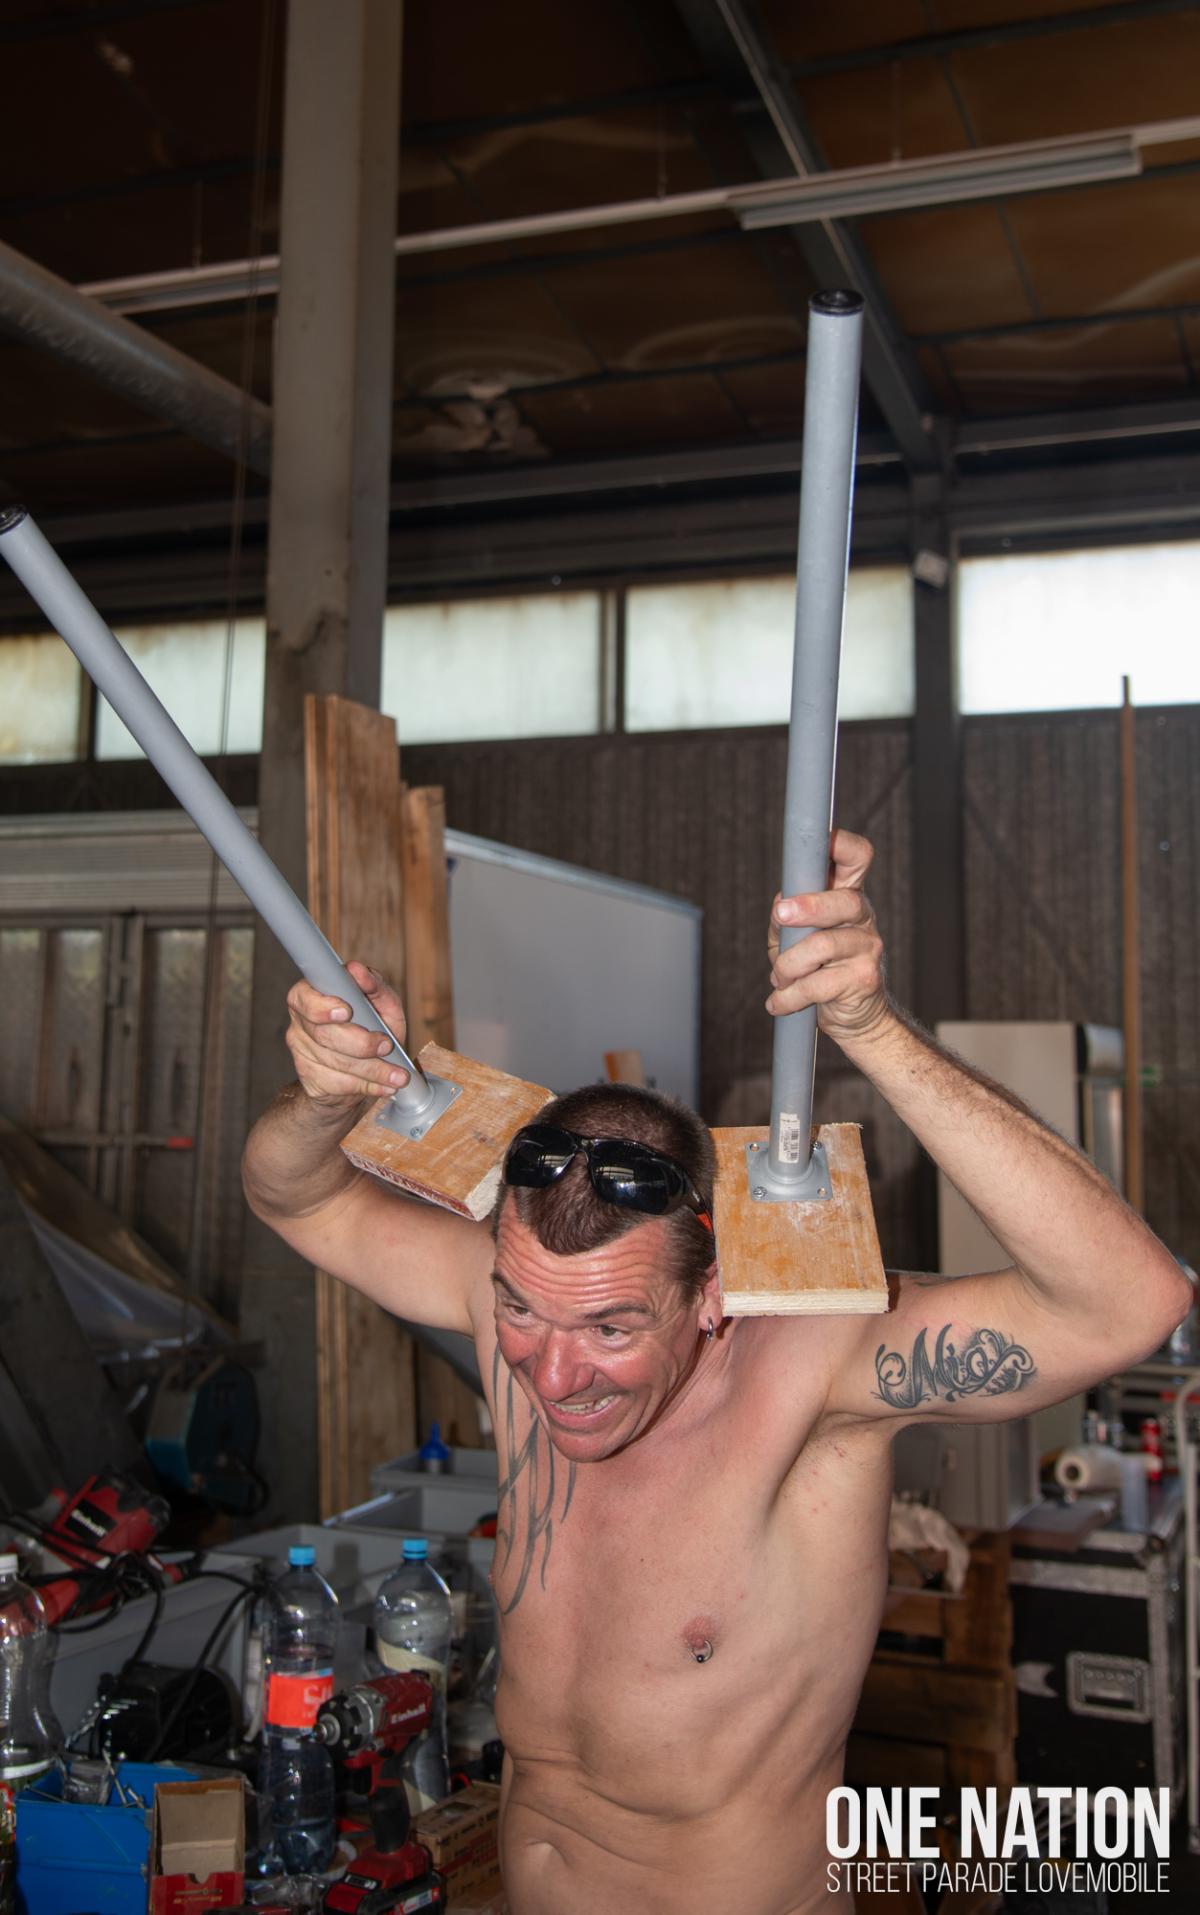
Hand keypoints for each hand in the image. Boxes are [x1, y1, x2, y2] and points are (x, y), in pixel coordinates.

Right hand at [285, 960, 410, 1102]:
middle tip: (387, 1046)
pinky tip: (384, 1086)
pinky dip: (367, 1086)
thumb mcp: (382, 1005)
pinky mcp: (309, 1077)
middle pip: (325, 1034)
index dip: (324, 1007)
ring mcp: (302, 1051)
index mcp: (312, 993)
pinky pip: (338, 1084)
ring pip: (335, 1062)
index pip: (305, 997)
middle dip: (361, 1043)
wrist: (359, 1068)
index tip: (346, 1012)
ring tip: (398, 1075)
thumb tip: (358, 971)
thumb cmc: (372, 1027)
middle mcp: (301, 1021)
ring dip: (372, 1070)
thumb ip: (375, 986)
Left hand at [766, 828, 889, 1045]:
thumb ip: (785, 918)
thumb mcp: (794, 938)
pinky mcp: (864, 979)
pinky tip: (779, 1002)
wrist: (854, 1017)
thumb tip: (782, 906)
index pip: (856, 858)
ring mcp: (868, 948)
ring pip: (823, 945)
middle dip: (808, 907)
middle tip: (781, 916)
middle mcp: (862, 917)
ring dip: (788, 965)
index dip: (841, 844)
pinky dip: (789, 996)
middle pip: (843, 900)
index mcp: (846, 896)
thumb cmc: (817, 969)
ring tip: (778, 979)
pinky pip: (817, 984)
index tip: (820, 841)